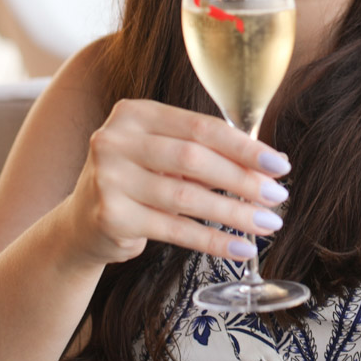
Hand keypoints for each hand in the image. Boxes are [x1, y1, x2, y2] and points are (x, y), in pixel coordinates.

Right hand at [58, 99, 290, 266]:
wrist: (81, 224)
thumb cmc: (137, 181)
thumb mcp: (165, 156)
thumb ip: (207, 152)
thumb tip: (270, 164)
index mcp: (135, 113)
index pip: (201, 126)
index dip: (244, 146)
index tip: (279, 164)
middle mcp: (115, 140)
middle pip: (194, 158)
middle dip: (243, 179)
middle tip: (277, 196)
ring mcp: (109, 178)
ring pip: (186, 197)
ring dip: (234, 213)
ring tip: (266, 224)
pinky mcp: (111, 216)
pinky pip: (174, 230)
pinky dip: (212, 240)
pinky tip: (239, 247)